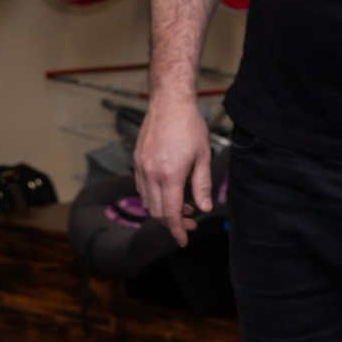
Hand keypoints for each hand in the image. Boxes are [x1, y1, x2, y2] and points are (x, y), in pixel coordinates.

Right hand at [134, 89, 214, 247]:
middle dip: (173, 222)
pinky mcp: (137, 161)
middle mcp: (151, 174)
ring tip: (182, 204)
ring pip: (147, 203)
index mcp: (169, 175)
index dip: (178, 230)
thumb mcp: (203, 156)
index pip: (170, 214)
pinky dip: (153, 197)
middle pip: (157, 213)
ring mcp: (141, 167)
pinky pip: (142, 189)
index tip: (183, 240)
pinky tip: (168, 191)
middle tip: (190, 220)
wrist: (169, 101)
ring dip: (163, 210)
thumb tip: (204, 208)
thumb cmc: (188, 124)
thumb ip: (202, 185)